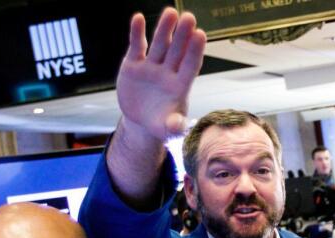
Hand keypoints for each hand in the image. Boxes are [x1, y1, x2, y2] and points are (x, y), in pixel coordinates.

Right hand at [116, 8, 205, 140]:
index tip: (201, 35)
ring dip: (164, 29)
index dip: (195, 51)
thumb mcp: (166, 129)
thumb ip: (173, 127)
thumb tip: (176, 126)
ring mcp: (151, 67)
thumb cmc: (160, 123)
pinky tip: (138, 18)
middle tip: (189, 17)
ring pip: (159, 45)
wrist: (140, 121)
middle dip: (182, 35)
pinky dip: (137, 33)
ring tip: (171, 11)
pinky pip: (137, 46)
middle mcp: (167, 72)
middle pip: (177, 51)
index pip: (190, 65)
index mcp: (180, 86)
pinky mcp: (134, 65)